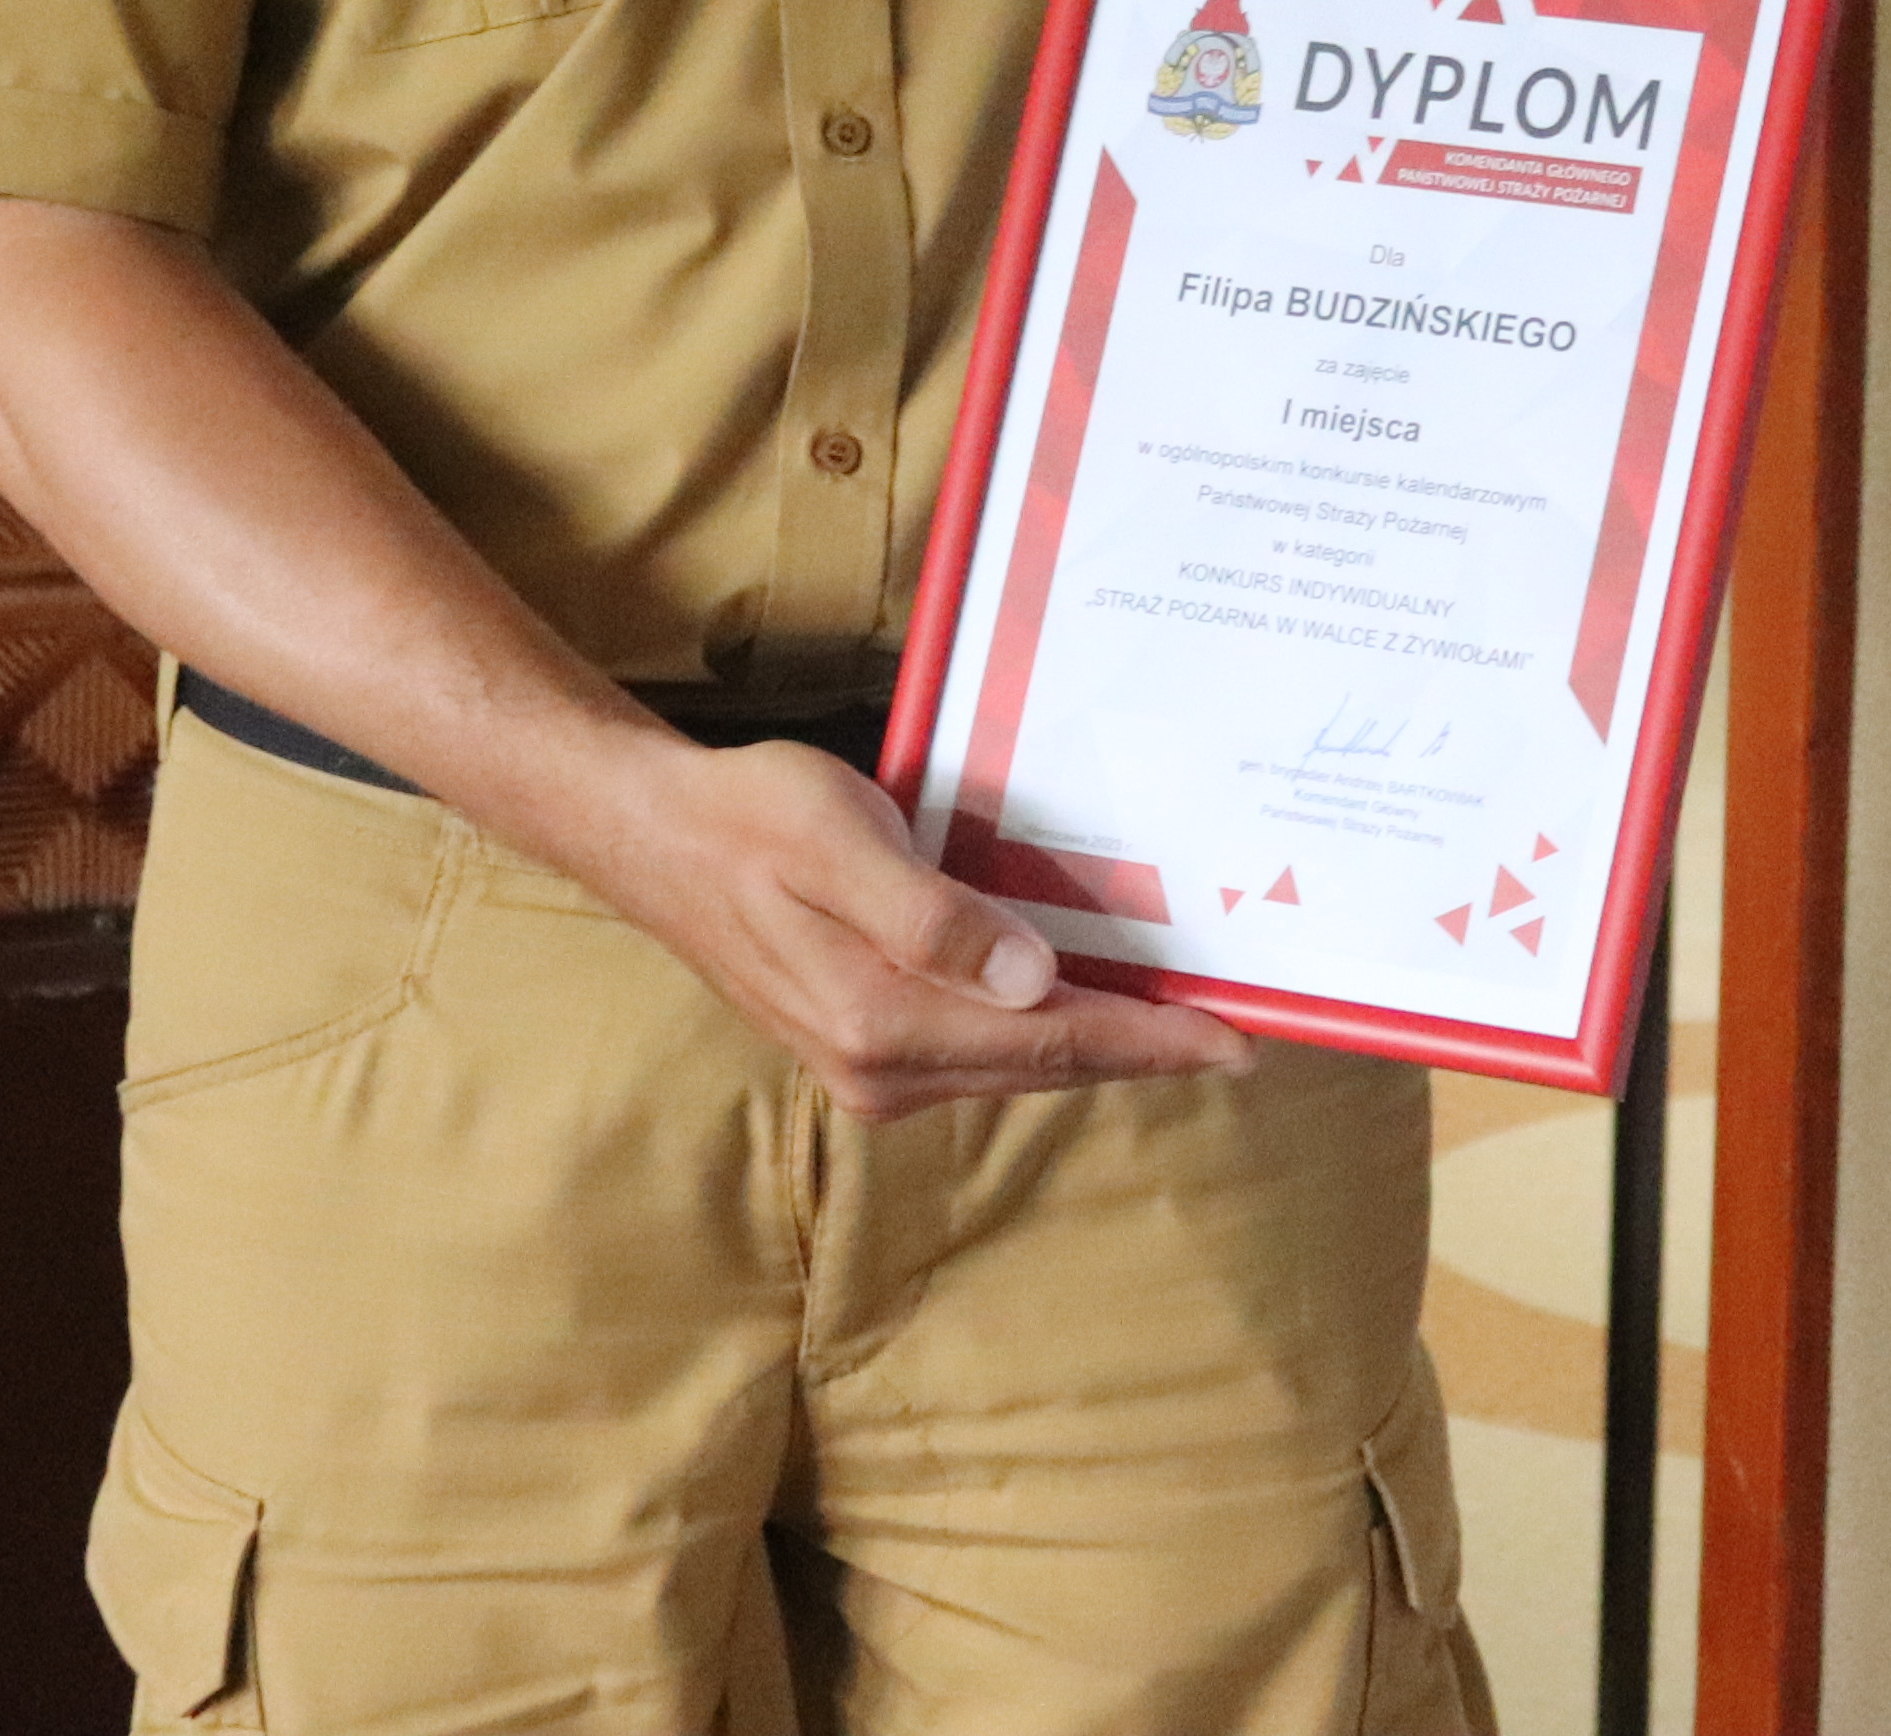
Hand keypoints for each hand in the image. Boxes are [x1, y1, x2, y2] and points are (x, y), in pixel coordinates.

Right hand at [546, 725, 1251, 1122]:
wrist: (656, 838)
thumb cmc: (749, 818)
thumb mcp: (839, 838)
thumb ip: (933, 915)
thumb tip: (1033, 982)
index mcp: (885, 1021)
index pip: (1053, 1039)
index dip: (1151, 1041)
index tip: (1234, 1041)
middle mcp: (883, 1068)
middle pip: (1047, 1065)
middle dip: (1142, 1051)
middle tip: (1235, 1034)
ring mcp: (871, 1070)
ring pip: (1018, 1066)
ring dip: (1098, 1046)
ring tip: (1178, 1023)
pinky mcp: (864, 1050)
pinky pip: (983, 1053)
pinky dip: (1044, 1036)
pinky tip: (1077, 1004)